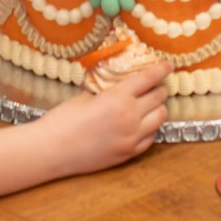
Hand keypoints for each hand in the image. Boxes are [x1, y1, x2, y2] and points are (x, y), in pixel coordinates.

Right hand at [34, 63, 170, 174]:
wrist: (52, 150)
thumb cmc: (63, 119)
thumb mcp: (86, 95)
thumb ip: (106, 88)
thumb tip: (115, 80)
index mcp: (119, 98)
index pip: (149, 79)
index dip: (161, 70)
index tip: (168, 66)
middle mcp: (131, 117)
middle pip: (159, 97)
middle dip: (159, 88)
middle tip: (155, 86)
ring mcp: (132, 137)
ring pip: (160, 118)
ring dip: (158, 108)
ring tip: (149, 105)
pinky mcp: (129, 154)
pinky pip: (151, 138)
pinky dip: (150, 128)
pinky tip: (141, 125)